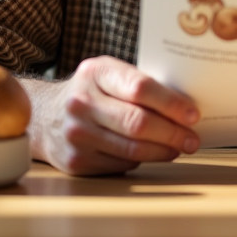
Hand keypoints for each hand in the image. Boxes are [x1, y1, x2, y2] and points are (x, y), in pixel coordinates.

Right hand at [26, 56, 200, 175]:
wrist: (44, 117)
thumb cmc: (91, 92)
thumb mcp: (108, 74)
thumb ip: (138, 84)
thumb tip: (183, 106)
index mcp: (95, 72)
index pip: (140, 88)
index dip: (171, 103)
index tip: (193, 115)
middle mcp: (82, 102)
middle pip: (138, 122)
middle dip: (172, 132)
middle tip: (192, 138)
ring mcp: (77, 133)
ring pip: (132, 149)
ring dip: (163, 151)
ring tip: (179, 148)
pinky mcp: (76, 161)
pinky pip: (121, 164)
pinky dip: (142, 160)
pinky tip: (152, 153)